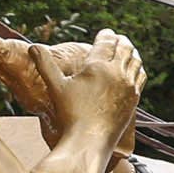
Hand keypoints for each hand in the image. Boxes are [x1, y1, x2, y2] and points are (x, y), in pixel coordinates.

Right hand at [0, 28, 142, 139]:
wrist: (89, 140)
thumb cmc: (70, 114)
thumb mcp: (55, 87)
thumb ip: (45, 64)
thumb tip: (33, 47)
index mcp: (98, 66)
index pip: (107, 42)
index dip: (106, 35)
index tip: (106, 32)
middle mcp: (117, 72)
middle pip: (124, 48)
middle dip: (120, 41)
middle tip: (117, 38)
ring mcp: (128, 85)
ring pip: (135, 60)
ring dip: (131, 51)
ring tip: (127, 49)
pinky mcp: (134, 97)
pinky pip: (140, 74)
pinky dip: (137, 66)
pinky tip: (134, 67)